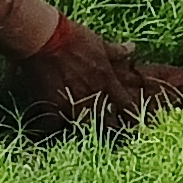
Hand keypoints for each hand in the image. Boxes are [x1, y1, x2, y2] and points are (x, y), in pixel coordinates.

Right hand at [13, 17, 182, 125]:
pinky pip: (52, 128)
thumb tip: (133, 48)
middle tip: (111, 140)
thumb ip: (117, 51)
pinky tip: (47, 137)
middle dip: (111, 131)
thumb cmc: (74, 37)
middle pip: (109, 122)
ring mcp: (73, 102)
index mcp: (107, 80)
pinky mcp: (52, 106)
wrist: (45, 38)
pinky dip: (49, 132)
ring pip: (85, 128)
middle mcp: (94, 95)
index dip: (133, 118)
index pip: (127, 105)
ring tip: (85, 145)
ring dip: (85, 133)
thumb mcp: (99, 43)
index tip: (137, 129)